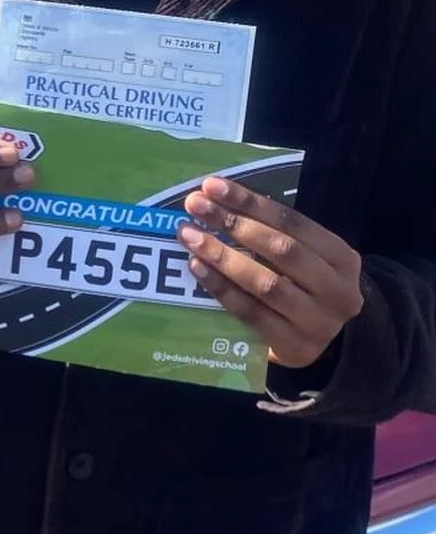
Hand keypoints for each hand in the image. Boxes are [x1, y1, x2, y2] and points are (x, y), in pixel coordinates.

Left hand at [178, 176, 363, 367]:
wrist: (328, 342)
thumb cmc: (307, 287)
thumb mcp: (307, 257)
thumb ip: (274, 232)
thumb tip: (216, 199)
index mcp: (343, 258)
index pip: (293, 222)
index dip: (250, 202)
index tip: (212, 185)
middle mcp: (337, 290)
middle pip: (280, 249)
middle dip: (233, 223)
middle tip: (195, 205)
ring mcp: (318, 323)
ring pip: (265, 283)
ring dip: (222, 256)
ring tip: (190, 236)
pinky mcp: (295, 348)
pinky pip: (251, 314)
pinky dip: (221, 289)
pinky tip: (198, 268)